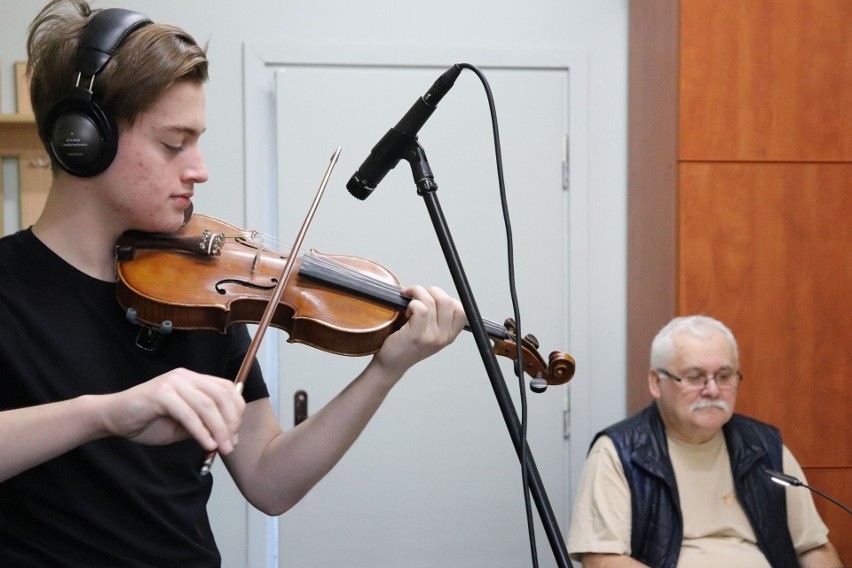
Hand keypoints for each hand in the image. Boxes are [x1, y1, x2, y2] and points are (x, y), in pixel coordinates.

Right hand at [97, 368, 244, 453]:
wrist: (112, 417)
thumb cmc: (146, 421)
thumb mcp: (181, 424)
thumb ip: (203, 424)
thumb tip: (227, 436)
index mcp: (193, 379)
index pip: (226, 389)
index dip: (236, 412)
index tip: (235, 435)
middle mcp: (185, 376)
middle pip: (221, 396)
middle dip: (230, 423)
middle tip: (231, 445)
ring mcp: (173, 383)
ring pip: (207, 406)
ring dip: (219, 429)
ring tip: (222, 448)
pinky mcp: (161, 394)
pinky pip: (189, 414)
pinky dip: (201, 431)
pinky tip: (207, 444)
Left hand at [373, 285, 465, 375]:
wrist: (391, 364)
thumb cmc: (407, 344)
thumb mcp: (430, 333)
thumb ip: (437, 317)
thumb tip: (433, 292)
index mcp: (449, 335)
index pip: (462, 310)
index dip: (447, 298)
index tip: (433, 299)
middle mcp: (443, 337)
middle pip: (447, 301)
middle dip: (431, 290)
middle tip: (417, 294)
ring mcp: (431, 337)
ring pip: (430, 301)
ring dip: (417, 294)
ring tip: (409, 303)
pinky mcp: (415, 336)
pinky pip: (420, 309)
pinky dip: (412, 303)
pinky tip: (406, 311)